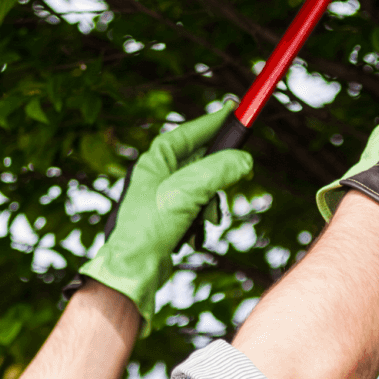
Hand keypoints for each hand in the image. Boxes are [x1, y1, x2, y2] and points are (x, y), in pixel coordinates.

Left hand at [81, 104, 253, 329]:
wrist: (134, 269)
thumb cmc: (149, 228)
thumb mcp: (187, 192)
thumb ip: (217, 171)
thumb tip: (244, 161)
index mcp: (155, 161)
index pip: (187, 133)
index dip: (212, 121)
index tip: (235, 110)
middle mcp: (157, 175)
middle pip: (200, 160)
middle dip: (219, 171)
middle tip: (241, 172)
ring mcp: (163, 198)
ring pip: (203, 187)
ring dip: (212, 201)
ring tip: (209, 216)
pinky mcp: (169, 219)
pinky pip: (197, 209)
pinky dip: (203, 219)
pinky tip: (197, 233)